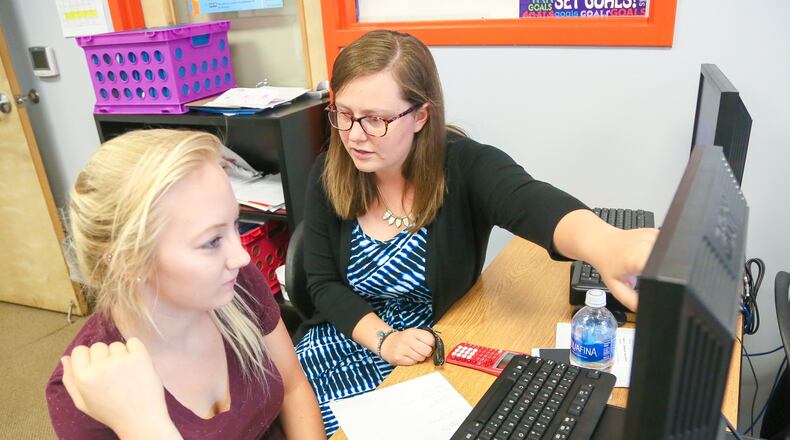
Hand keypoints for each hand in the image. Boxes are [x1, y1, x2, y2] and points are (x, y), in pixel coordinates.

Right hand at [61, 338, 180, 438]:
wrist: (140, 419)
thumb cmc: (110, 412)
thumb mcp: (82, 402)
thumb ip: (70, 380)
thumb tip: (65, 358)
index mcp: (83, 377)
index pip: (79, 350)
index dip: (88, 358)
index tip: (96, 369)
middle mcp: (100, 366)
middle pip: (98, 346)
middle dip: (104, 357)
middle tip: (113, 374)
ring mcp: (121, 360)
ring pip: (116, 345)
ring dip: (121, 355)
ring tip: (126, 374)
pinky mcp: (140, 357)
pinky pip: (134, 341)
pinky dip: (135, 349)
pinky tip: (136, 365)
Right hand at [380, 328, 435, 365]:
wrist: (386, 343)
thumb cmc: (404, 339)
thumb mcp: (413, 333)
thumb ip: (424, 337)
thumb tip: (437, 345)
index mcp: (412, 332)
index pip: (430, 339)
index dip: (432, 344)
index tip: (430, 345)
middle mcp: (407, 339)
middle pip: (427, 350)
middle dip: (428, 353)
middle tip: (424, 351)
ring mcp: (402, 349)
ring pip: (421, 358)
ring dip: (420, 357)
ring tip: (415, 353)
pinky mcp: (398, 358)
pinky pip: (413, 363)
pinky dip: (413, 361)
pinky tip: (409, 357)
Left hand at [595, 227, 658, 311]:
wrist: (600, 243)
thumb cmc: (607, 263)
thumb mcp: (616, 286)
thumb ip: (630, 300)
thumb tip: (645, 310)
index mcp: (638, 259)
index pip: (660, 270)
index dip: (662, 279)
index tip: (656, 284)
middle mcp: (646, 245)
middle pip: (666, 262)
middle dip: (661, 272)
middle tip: (647, 275)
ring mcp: (652, 235)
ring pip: (667, 253)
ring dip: (660, 262)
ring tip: (644, 264)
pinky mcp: (655, 231)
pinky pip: (664, 244)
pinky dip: (660, 252)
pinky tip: (647, 255)